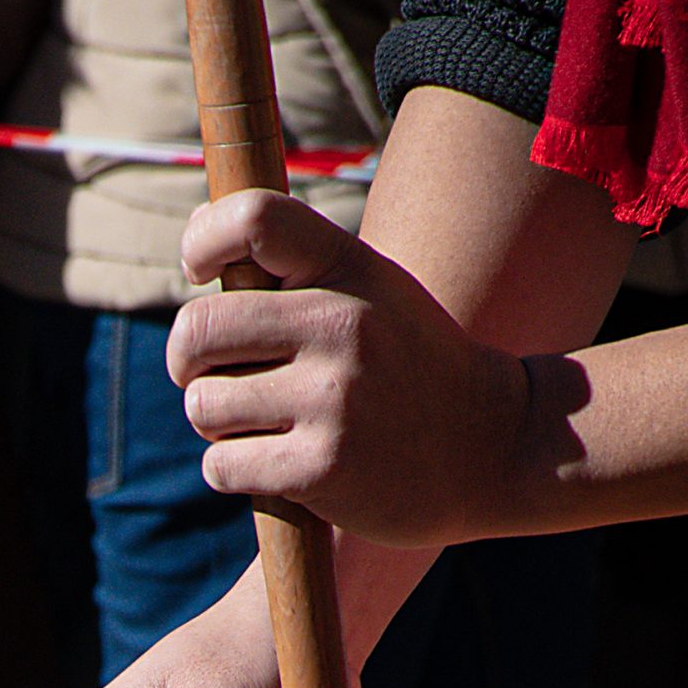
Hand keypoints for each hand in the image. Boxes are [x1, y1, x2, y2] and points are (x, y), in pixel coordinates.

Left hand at [170, 190, 530, 547]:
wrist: (498, 444)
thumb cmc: (408, 361)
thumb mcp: (371, 291)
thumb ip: (296, 272)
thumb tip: (195, 250)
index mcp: (350, 269)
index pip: (254, 219)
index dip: (203, 240)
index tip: (199, 270)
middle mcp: (341, 326)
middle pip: (196, 331)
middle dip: (189, 360)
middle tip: (212, 374)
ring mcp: (332, 399)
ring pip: (203, 405)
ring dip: (218, 422)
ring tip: (268, 422)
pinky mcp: (321, 469)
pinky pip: (222, 464)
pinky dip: (233, 469)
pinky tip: (280, 464)